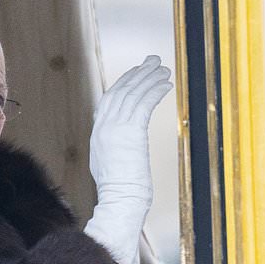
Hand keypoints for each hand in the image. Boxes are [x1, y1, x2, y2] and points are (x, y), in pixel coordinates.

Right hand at [83, 56, 172, 263]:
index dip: (124, 84)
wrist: (120, 202)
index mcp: (98, 134)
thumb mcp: (111, 165)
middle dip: (138, 74)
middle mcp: (104, 127)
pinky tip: (166, 85)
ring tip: (164, 68)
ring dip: (149, 78)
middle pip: (120, 91)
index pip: (109, 100)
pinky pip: (144, 104)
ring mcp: (115, 129)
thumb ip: (116, 148)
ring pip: (133, 94)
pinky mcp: (130, 132)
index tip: (137, 73)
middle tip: (153, 61)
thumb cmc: (122, 193)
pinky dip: (155, 91)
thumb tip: (127, 144)